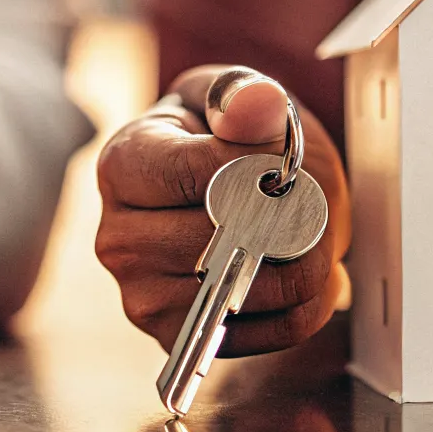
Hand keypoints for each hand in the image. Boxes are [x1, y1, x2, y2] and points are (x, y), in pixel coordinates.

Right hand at [95, 65, 350, 355]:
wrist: (212, 191)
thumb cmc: (216, 139)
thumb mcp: (228, 96)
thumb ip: (243, 96)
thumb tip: (257, 103)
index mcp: (122, 165)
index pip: (204, 174)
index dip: (264, 166)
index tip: (283, 160)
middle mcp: (117, 238)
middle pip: (232, 237)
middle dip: (296, 217)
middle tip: (313, 200)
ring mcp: (142, 295)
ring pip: (256, 289)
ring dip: (310, 264)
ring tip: (315, 236)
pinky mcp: (181, 336)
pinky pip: (271, 332)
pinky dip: (308, 304)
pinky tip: (307, 274)